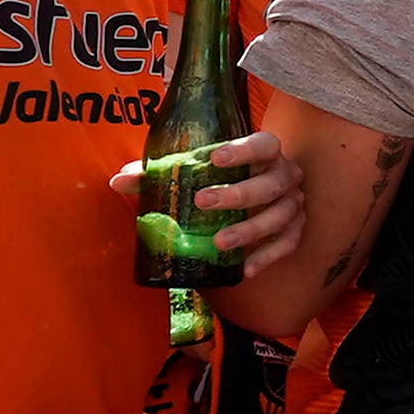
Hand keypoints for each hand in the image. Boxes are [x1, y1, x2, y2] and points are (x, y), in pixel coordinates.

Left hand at [105, 125, 298, 272]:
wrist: (253, 201)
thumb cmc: (218, 181)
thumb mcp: (192, 174)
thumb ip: (158, 175)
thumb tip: (117, 182)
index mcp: (265, 153)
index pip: (263, 144)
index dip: (243, 150)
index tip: (214, 159)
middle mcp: (285, 175)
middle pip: (271, 183)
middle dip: (238, 194)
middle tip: (203, 203)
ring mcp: (294, 204)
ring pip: (280, 216)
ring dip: (251, 230)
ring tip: (220, 243)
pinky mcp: (295, 231)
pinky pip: (287, 245)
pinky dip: (266, 257)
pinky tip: (243, 269)